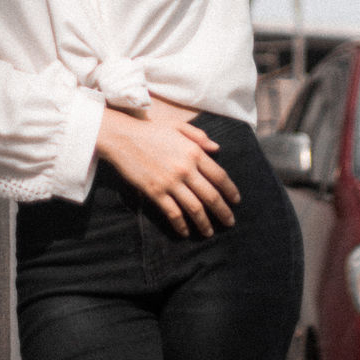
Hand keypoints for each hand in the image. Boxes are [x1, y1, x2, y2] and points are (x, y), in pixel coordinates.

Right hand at [96, 107, 240, 237]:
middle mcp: (185, 169)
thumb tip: (217, 148)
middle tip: (230, 222)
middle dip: (223, 212)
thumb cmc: (152, 131)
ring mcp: (170, 182)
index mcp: (194, 152)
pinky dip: (181, 225)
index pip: (219, 176)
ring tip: (209, 232)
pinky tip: (185, 232)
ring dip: (204, 223)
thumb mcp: (178, 127)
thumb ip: (199, 137)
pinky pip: (173, 213)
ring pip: (195, 208)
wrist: (123, 138)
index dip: (230, 190)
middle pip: (211, 196)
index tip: (236, 201)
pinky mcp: (156, 192)